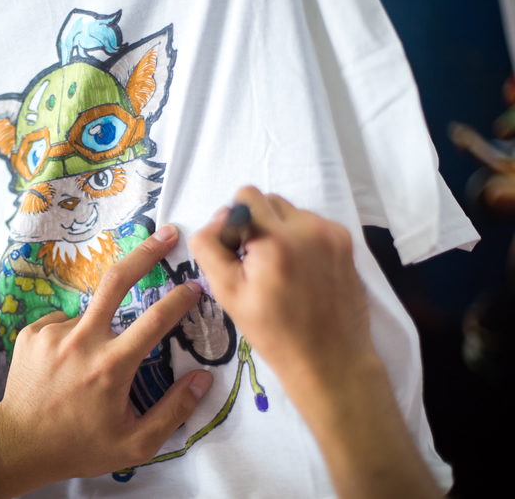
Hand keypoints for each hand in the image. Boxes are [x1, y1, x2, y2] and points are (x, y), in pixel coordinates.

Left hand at [0, 224, 212, 498]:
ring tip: (88, 370)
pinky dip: (74, 336)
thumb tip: (204, 379)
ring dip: (101, 328)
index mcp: (112, 364)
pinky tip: (67, 366)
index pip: (157, 318)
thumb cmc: (80, 446)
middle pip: (118, 280)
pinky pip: (64, 323)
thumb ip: (175, 411)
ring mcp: (53, 332)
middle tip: (167, 234)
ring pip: (90, 314)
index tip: (196, 286)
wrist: (18, 446)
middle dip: (146, 252)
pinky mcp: (32, 333)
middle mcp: (82, 340)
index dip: (181, 298)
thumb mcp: (135, 444)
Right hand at [189, 187, 371, 391]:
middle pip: (267, 200)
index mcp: (275, 240)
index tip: (239, 257)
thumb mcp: (227, 293)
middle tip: (256, 264)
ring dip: (277, 230)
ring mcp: (331, 233)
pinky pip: (311, 224)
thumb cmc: (274, 333)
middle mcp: (308, 228)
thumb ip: (211, 247)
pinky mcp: (346, 241)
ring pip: (289, 211)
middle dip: (254, 224)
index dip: (233, 226)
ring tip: (281, 270)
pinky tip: (301, 272)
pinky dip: (300, 239)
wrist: (330, 360)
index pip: (244, 197)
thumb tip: (217, 220)